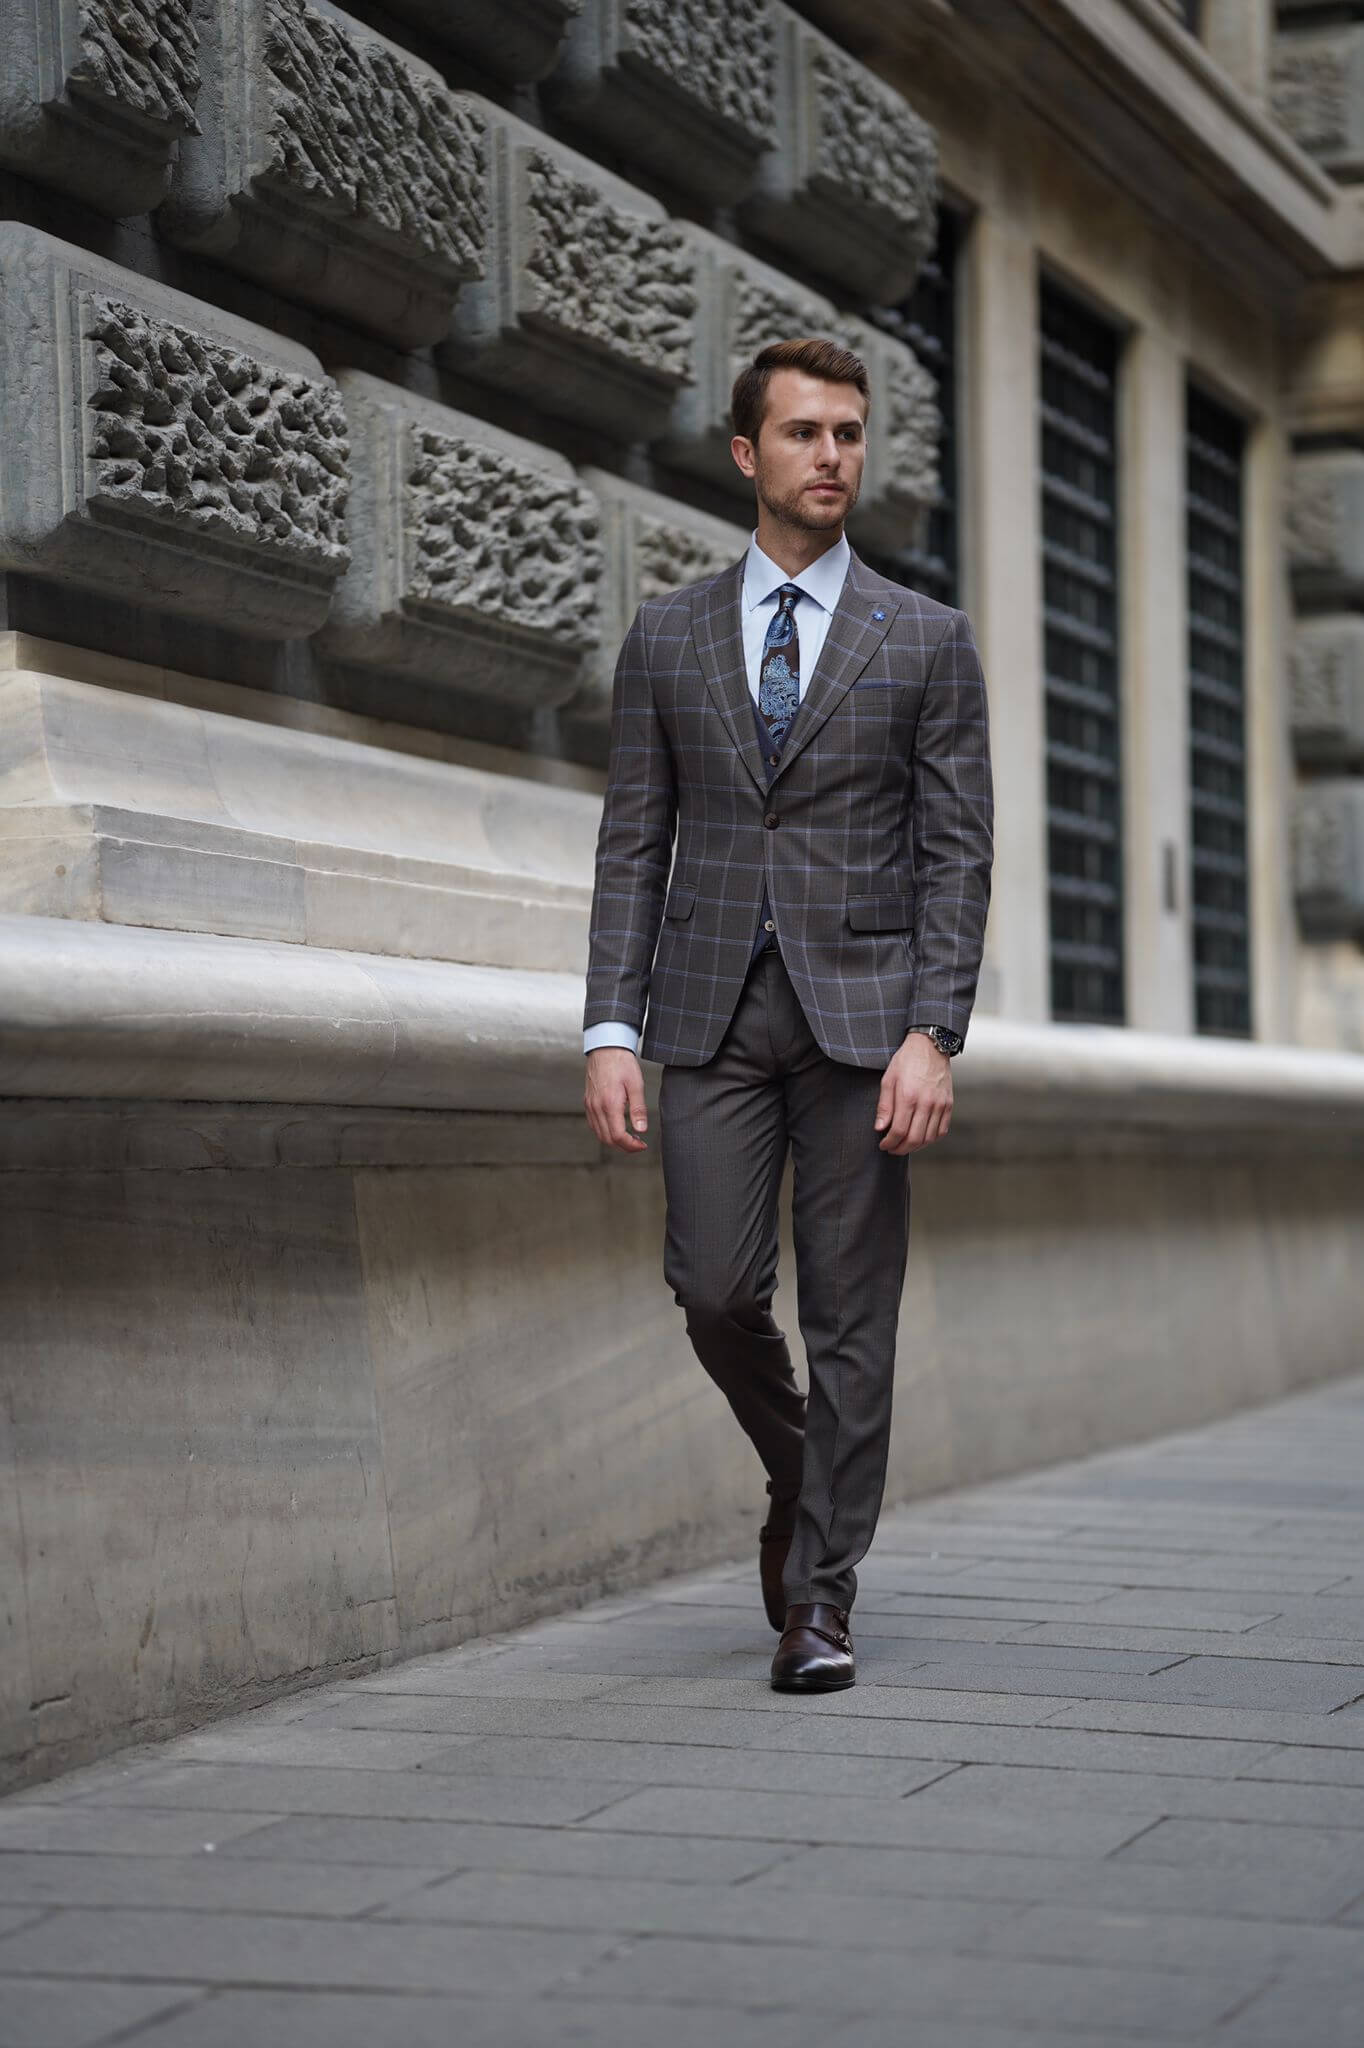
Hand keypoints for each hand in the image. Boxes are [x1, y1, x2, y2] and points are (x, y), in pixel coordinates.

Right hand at [584, 1047, 648, 1152]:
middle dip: (624, 1146)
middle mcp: (596, 1107)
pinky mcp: (588, 1102)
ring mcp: (590, 1105)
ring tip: (630, 1136)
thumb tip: (641, 1130)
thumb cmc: (621, 1063)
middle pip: (607, 1139)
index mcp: (609, 1104)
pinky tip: (617, 1126)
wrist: (605, 1048)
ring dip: (614, 1140)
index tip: (642, 1145)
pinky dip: (605, 1131)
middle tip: (638, 1143)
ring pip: (599, 1134)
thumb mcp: (636, 1084)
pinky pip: (594, 1124)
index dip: (631, 1146)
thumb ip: (638, 1109)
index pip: (618, 1136)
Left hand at [873, 1032, 952, 1153]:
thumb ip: (884, 1106)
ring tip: (905, 1145)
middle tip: (892, 1149)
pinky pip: (942, 1130)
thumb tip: (880, 1128)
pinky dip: (931, 1139)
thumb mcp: (888, 1079)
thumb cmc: (907, 1061)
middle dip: (900, 1149)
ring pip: (929, 1138)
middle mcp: (926, 1103)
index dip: (889, 1142)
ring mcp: (940, 1105)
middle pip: (914, 1139)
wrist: (930, 1046)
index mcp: (908, 1096)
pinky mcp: (948, 1104)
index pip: (898, 1131)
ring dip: (915, 1147)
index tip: (883, 1144)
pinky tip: (921, 1138)